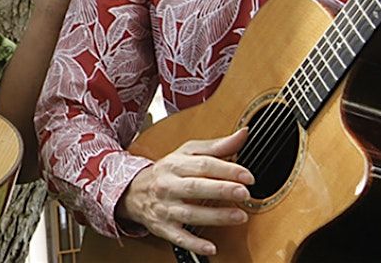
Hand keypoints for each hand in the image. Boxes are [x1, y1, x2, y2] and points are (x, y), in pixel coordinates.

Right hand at [116, 129, 252, 256]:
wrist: (133, 191)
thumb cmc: (167, 171)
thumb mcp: (187, 153)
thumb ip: (217, 146)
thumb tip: (243, 134)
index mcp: (175, 164)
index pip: (202, 164)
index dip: (226, 169)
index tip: (247, 175)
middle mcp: (169, 185)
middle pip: (196, 187)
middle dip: (221, 189)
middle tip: (244, 192)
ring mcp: (165, 207)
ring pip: (190, 213)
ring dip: (215, 216)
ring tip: (239, 216)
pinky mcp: (163, 227)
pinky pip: (179, 237)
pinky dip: (194, 243)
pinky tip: (211, 247)